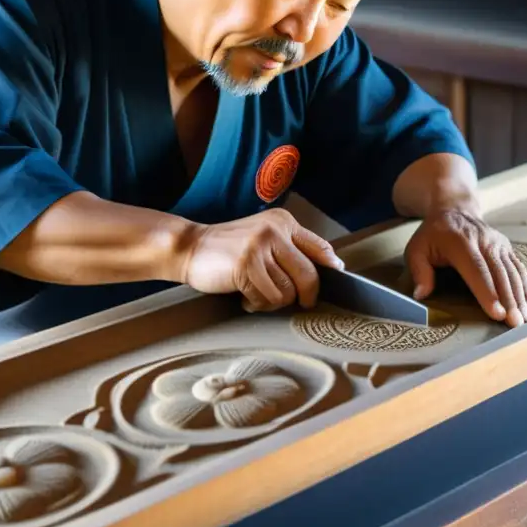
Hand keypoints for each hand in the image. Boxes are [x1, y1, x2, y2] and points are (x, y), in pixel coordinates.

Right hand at [180, 208, 343, 311]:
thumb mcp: (263, 238)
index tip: (337, 280)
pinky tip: (245, 297)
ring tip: (257, 294)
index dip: (331, 268)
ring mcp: (260, 247)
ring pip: (287, 292)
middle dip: (306, 295)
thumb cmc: (228, 249)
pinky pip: (266, 299)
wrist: (189, 247)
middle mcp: (275, 231)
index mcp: (283, 222)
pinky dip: (256, 304)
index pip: (320, 247)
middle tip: (300, 302)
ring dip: (273, 301)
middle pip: (309, 275)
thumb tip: (329, 270)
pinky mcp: (246, 266)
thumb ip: (290, 250)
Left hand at [404, 208, 526, 327]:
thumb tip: (421, 295)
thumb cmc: (433, 235)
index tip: (497, 313)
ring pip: (513, 272)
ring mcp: (498, 242)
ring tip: (524, 319)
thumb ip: (419, 271)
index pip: (476, 269)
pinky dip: (526, 288)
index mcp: (460, 241)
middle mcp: (483, 240)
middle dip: (509, 300)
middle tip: (515, 324)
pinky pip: (518, 268)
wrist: (454, 209)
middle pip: (500, 273)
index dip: (487, 292)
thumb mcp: (416, 248)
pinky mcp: (506, 247)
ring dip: (521, 297)